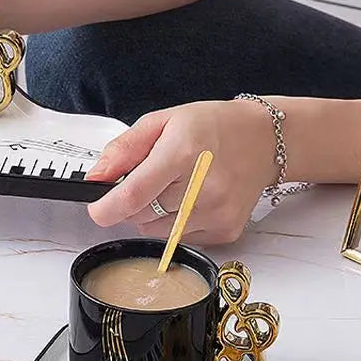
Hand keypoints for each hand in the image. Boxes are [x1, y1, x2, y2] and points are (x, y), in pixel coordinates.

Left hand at [86, 100, 277, 245]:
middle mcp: (202, 188)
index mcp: (182, 154)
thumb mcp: (162, 122)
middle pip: (141, 216)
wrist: (264, 140)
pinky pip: (181, 239)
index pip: (134, 195)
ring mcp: (217, 213)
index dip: (107, 208)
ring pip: (157, 232)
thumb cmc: (213, 126)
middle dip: (134, 202)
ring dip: (154, 215)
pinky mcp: (226, 230)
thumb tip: (96, 177)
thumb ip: (124, 150)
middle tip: (153, 179)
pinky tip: (193, 199)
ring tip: (175, 187)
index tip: (97, 209)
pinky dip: (177, 224)